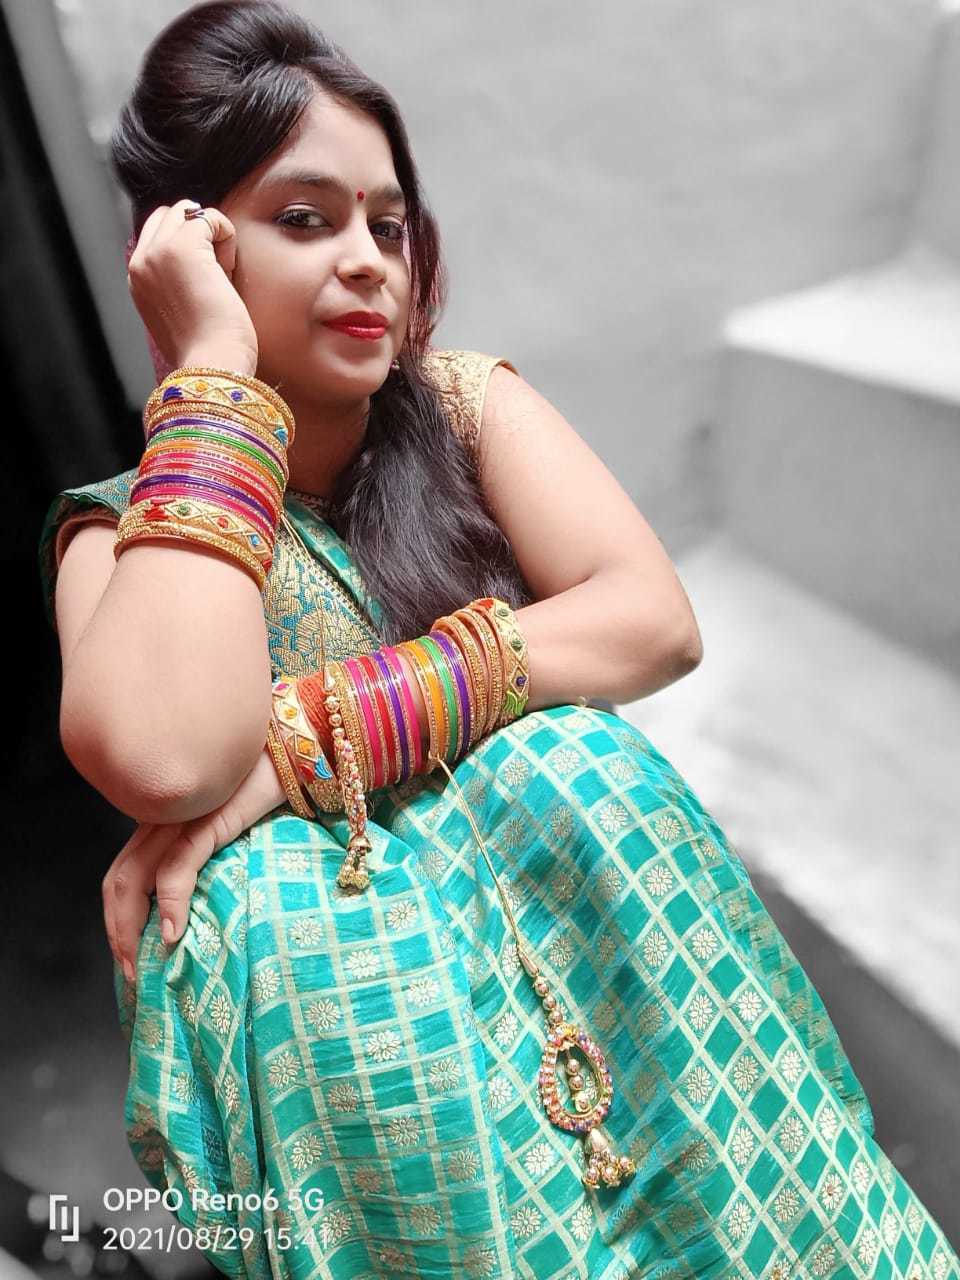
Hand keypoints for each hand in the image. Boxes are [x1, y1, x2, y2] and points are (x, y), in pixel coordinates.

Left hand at [102, 745, 287, 981]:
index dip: (118, 917)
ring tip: (144, 964)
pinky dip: (171, 902)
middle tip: (133, 973)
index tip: (132, 955)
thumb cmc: (272, 787)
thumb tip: (210, 905)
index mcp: (166, 820)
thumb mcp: (234, 828)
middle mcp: (163, 817)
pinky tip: (174, 933)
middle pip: (119, 880)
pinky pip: (178, 865)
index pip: (123, 873)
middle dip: (118, 931)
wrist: (301, 749)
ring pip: (134, 877)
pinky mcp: (207, 819)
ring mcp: (182, 817)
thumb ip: (214, 855)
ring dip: (132, 927)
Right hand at [126, 198, 258, 375]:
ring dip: (211, 234)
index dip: (188, 245)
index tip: (207, 280)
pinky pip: (209, 216)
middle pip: (169, 215)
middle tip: (217, 274)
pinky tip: (229, 270)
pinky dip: (227, 236)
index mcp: (137, 280)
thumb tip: (206, 259)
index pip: (156, 234)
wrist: (212, 366)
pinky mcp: (183, 246)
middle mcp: (140, 262)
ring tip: (223, 272)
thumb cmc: (208, 350)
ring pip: (187, 210)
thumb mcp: (181, 313)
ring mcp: (158, 251)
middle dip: (198, 234)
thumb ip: (178, 283)